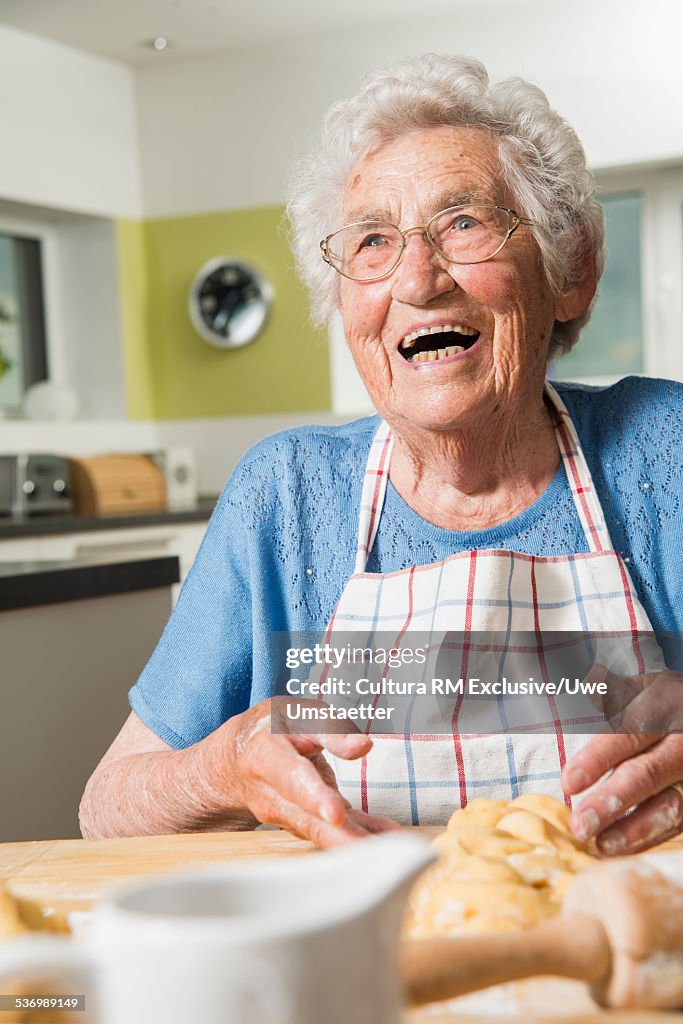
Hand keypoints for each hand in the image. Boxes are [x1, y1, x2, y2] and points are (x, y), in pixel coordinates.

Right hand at [205, 697, 398, 847]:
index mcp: (266, 758)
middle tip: (368, 850)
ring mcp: (284, 815)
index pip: (292, 779)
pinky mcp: (303, 823)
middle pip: (307, 819)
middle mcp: (270, 794)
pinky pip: (333, 832)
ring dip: (353, 843)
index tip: (335, 815)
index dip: (314, 797)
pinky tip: (385, 839)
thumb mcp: (298, 714)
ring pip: (320, 832)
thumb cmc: (273, 727)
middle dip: (337, 837)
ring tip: (388, 848)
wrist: (240, 755)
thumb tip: (363, 746)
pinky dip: (360, 836)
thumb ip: (331, 729)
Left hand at [562, 668, 682, 853]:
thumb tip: (590, 683)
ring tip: (600, 846)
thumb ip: (613, 689)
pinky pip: (681, 824)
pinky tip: (622, 848)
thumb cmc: (661, 704)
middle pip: (648, 774)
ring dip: (634, 831)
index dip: (599, 759)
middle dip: (612, 802)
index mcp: (664, 706)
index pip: (629, 734)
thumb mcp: (642, 687)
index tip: (568, 782)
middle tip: (580, 825)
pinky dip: (651, 839)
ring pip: (672, 807)